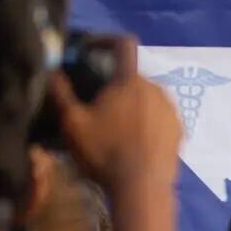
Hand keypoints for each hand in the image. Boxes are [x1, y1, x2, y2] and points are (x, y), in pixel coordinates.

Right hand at [50, 36, 181, 189]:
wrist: (142, 190)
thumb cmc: (104, 153)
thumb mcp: (72, 124)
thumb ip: (60, 92)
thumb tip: (51, 69)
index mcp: (130, 80)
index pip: (123, 43)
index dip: (105, 39)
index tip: (90, 50)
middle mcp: (156, 88)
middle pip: (132, 76)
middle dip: (115, 83)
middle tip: (98, 104)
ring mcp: (171, 110)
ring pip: (147, 97)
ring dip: (132, 104)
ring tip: (116, 127)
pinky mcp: (179, 131)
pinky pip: (160, 117)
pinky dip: (147, 121)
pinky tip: (135, 141)